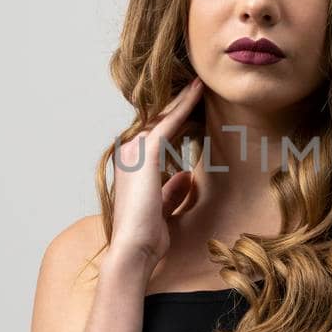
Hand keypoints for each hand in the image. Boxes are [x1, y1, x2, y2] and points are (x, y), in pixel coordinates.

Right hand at [110, 75, 203, 265]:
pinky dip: (185, 104)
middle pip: (159, 120)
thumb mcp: (163, 208)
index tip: (194, 107)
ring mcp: (136, 150)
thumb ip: (172, 190)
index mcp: (133, 166)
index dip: (176, 120)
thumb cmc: (147, 236)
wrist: (134, 249)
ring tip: (201, 82)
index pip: (157, 135)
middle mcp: (130, 152)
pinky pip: (170, 121)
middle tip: (200, 85)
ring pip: (164, 115)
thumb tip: (185, 175)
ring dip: (183, 98)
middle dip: (179, 104)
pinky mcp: (146, 151)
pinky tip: (199, 90)